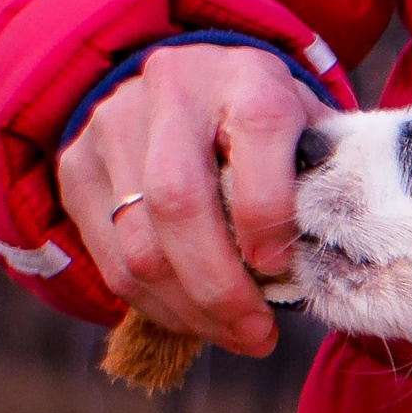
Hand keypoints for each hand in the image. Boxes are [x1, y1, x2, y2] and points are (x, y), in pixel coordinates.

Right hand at [57, 43, 326, 355]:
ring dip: (191, 309)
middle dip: (221, 285)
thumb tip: (334, 258)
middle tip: (259, 333)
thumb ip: (325, 185)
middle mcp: (171, 91)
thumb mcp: (312, 137)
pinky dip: (159, 307)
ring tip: (238, 336)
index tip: (284, 268)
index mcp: (246, 77)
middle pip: (178, 201)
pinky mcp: (77, 167)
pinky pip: (112, 261)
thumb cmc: (273, 128)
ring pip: (139, 244)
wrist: (195, 83)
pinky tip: (199, 322)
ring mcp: (112, 126)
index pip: (256, 133)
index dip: (268, 211)